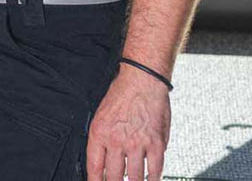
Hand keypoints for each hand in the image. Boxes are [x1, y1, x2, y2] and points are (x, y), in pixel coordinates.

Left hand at [86, 65, 170, 180]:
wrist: (142, 80)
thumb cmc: (121, 95)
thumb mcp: (101, 115)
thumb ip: (102, 139)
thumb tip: (103, 161)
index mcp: (100, 133)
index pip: (94, 167)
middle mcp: (117, 141)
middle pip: (114, 176)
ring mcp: (138, 144)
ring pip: (135, 177)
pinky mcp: (156, 143)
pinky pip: (155, 169)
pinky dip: (153, 179)